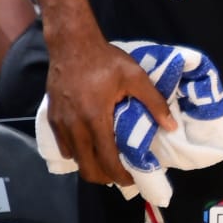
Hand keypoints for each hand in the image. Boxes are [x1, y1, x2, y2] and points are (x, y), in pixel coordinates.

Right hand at [44, 30, 175, 185]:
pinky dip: (78, 153)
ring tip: (108, 161)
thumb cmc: (105, 60)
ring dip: (91, 165)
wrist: (72, 44)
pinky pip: (64, 145)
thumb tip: (170, 126)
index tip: (132, 178)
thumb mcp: (135, 76)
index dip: (120, 175)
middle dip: (105, 177)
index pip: (106, 159)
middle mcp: (74, 126)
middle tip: (121, 174)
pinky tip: (91, 146)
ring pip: (74, 159)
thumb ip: (154, 102)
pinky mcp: (51, 118)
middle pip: (87, 167)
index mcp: (95, 118)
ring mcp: (60, 124)